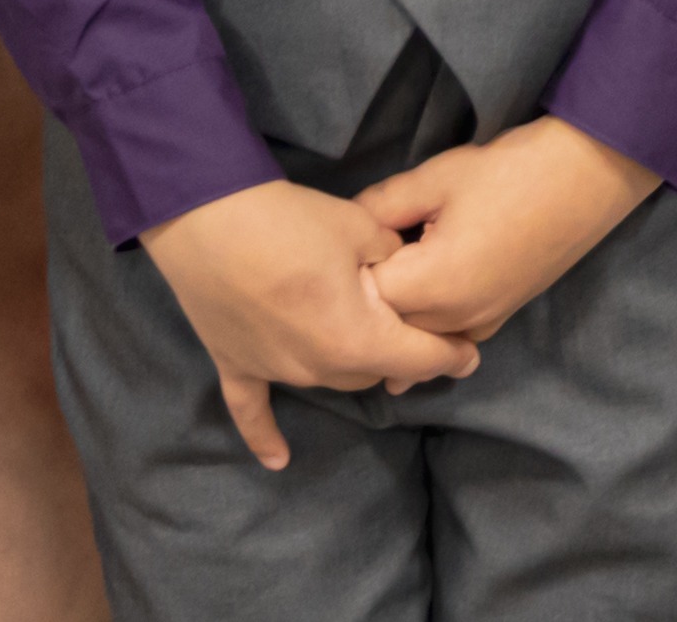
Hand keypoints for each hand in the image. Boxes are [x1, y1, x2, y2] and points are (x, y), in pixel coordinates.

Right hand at [141, 177, 478, 470]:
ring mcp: (274, 370)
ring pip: (330, 378)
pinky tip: (279, 460)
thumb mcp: (362, 229)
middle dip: (399, 350)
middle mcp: (317, 368)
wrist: (206, 216)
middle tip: (416, 325)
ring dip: (352, 360)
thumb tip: (404, 268)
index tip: (470, 353)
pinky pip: (252, 410)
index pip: (418, 358)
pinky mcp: (235, 363)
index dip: (450, 353)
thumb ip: (395, 260)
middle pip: (374, 368)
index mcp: (356, 340)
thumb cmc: (290, 221)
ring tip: (370, 337)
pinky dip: (265, 434)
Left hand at [359, 116, 660, 345]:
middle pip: (386, 328)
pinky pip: (448, 339)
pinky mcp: (499, 318)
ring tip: (370, 294)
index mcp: (431, 286)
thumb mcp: (435, 177)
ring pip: (416, 340)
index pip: (362, 299)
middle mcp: (454, 319)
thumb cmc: (509, 172)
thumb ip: (380, 207)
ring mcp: (480, 324)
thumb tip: (348, 227)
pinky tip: (405, 321)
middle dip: (363, 303)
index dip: (345, 273)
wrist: (587, 176)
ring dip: (393, 320)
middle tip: (347, 271)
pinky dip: (424, 332)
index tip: (337, 250)